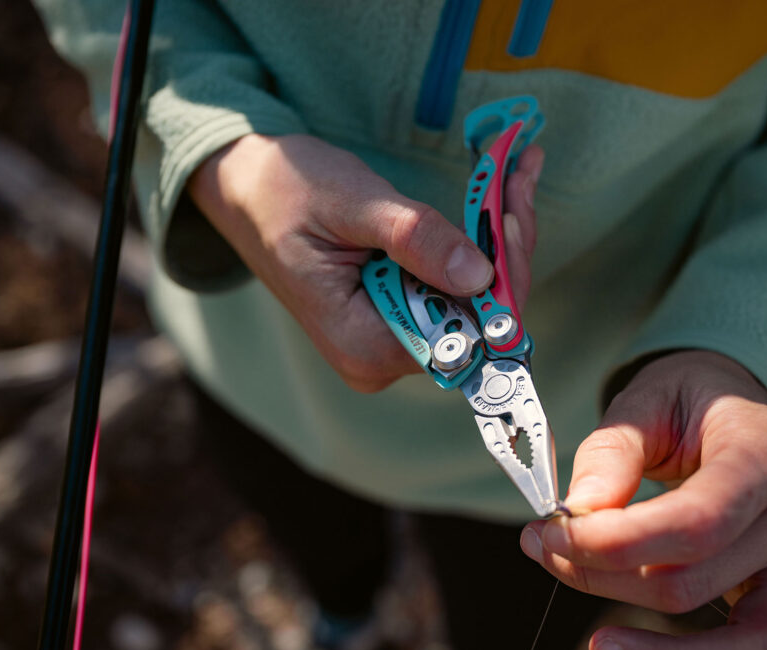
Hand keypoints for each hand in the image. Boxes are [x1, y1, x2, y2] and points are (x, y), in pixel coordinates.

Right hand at [188, 134, 543, 390]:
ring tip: (512, 175)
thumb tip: (479, 276)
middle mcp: (382, 358)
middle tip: (517, 181)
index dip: (498, 285)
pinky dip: (478, 244)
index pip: (462, 336)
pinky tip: (496, 198)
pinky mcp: (401, 316)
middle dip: (504, 252)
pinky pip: (456, 288)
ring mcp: (393, 340)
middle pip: (477, 322)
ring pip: (474, 302)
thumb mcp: (351, 204)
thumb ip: (413, 239)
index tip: (512, 219)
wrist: (248, 189)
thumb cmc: (285, 192)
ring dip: (496, 241)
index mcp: (364, 345)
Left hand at [519, 350, 766, 649]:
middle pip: (699, 582)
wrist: (730, 400)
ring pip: (750, 640)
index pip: (698, 522)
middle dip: (606, 580)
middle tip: (546, 551)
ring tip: (599, 641)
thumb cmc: (686, 397)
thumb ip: (610, 454)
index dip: (617, 544)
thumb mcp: (643, 399)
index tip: (550, 535)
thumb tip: (579, 517)